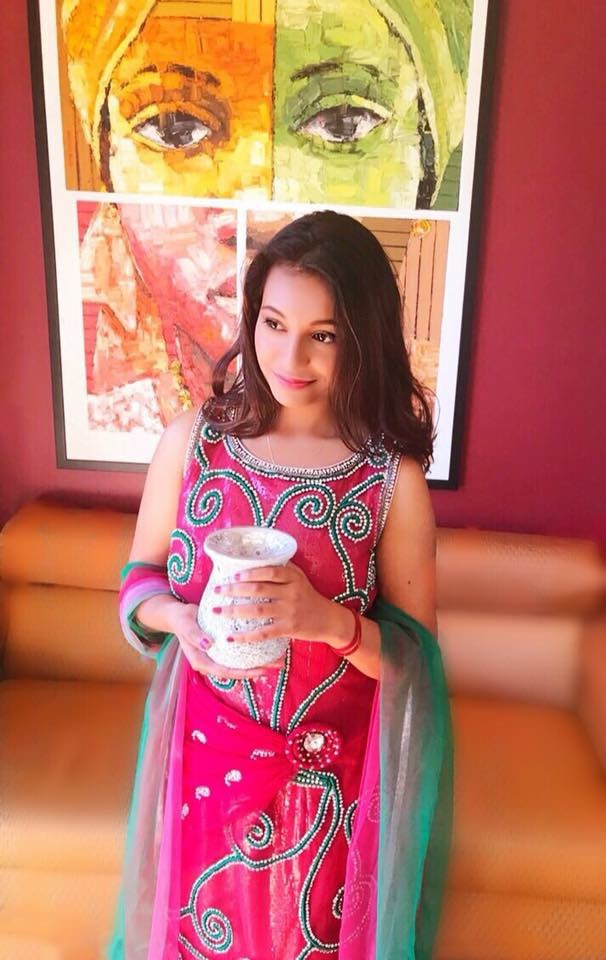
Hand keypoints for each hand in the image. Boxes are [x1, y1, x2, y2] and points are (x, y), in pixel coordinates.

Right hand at [167, 602, 281, 679]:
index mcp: (202, 662)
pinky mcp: (223, 648)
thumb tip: (208, 645)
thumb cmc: (182, 619)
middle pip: (238, 670)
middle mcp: (212, 662)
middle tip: (278, 664)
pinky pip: (240, 653)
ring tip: (279, 657)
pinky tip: (268, 644)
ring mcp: (218, 656)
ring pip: (240, 663)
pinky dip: (254, 650)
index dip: (245, 673)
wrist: (178, 615)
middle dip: (258, 669)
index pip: (226, 672)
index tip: (262, 670)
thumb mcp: (186, 625)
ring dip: (259, 662)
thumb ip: (195, 635)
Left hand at [211, 562, 352, 646]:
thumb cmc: (309, 596)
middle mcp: (292, 592)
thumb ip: (282, 569)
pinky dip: (245, 636)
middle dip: (234, 590)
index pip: (270, 571)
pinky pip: (263, 632)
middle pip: (259, 589)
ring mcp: (289, 611)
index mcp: (293, 577)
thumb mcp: (300, 578)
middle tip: (216, 590)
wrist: (328, 619)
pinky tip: (230, 637)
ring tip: (216, 610)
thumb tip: (257, 558)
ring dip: (234, 611)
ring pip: (257, 610)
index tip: (232, 575)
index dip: (250, 572)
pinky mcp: (288, 628)